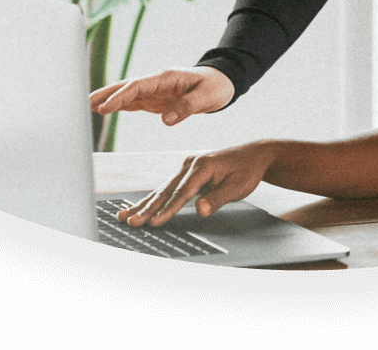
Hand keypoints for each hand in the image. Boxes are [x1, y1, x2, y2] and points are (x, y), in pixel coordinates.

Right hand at [89, 66, 234, 125]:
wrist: (221, 82)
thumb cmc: (215, 87)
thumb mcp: (206, 97)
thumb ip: (186, 107)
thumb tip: (165, 120)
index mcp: (165, 78)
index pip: (137, 86)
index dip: (119, 96)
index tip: (104, 108)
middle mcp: (155, 82)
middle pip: (125, 86)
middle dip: (104, 94)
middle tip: (82, 103)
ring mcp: (153, 91)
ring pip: (125, 94)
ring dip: (107, 99)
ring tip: (85, 106)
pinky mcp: (154, 100)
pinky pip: (132, 102)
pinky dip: (118, 106)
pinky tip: (103, 111)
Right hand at [115, 142, 274, 227]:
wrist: (253, 155)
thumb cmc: (247, 171)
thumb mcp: (238, 187)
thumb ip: (217, 198)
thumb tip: (199, 211)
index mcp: (202, 166)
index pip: (182, 193)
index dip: (168, 210)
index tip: (155, 222)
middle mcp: (190, 164)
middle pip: (166, 190)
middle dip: (147, 208)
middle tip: (130, 222)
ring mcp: (186, 166)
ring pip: (162, 189)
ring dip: (143, 204)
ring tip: (124, 216)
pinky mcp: (185, 171)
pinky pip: (166, 187)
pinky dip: (152, 198)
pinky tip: (139, 207)